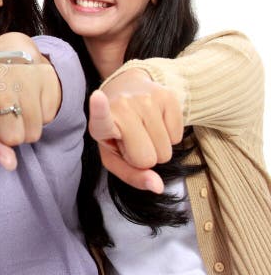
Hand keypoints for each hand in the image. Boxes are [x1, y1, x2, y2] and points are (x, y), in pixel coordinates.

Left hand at [0, 33, 60, 169]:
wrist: (10, 64)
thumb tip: (11, 164)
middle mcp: (1, 78)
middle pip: (14, 137)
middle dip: (12, 134)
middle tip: (6, 117)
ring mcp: (26, 75)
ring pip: (34, 133)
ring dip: (27, 128)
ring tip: (18, 109)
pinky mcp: (48, 76)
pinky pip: (50, 118)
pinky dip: (41, 116)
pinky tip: (31, 101)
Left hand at [90, 69, 182, 193]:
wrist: (128, 89)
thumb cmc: (118, 132)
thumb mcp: (115, 157)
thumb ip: (132, 176)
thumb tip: (157, 186)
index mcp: (101, 124)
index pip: (101, 118)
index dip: (100, 110)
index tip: (97, 98)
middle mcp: (122, 106)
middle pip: (147, 159)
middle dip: (145, 157)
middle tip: (134, 140)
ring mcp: (146, 99)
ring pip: (165, 151)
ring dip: (158, 147)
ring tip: (144, 129)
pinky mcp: (167, 96)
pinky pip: (178, 138)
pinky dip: (169, 136)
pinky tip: (156, 122)